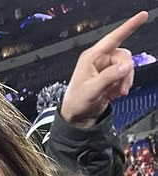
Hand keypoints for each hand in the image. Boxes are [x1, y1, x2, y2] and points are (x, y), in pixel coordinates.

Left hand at [60, 11, 147, 127]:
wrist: (77, 116)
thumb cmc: (76, 102)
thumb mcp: (91, 89)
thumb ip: (109, 76)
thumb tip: (126, 66)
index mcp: (91, 58)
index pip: (113, 38)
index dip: (128, 27)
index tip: (142, 16)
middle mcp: (99, 60)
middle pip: (124, 57)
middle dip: (125, 73)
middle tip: (120, 88)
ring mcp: (106, 69)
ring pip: (127, 67)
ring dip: (124, 81)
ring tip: (115, 93)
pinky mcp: (111, 78)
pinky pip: (125, 76)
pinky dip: (122, 86)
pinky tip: (112, 94)